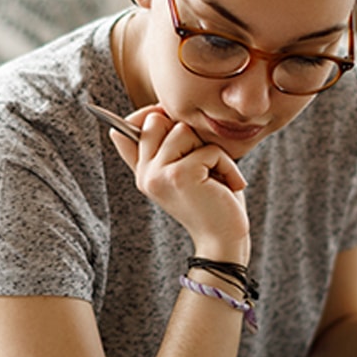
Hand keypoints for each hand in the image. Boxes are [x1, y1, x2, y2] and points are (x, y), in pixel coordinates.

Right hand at [109, 105, 249, 260]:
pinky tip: (229, 186)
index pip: (127, 127)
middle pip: (157, 120)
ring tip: (216, 176)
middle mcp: (144, 174)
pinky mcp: (178, 176)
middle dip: (188, 134)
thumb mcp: (184, 172)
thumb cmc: (212, 202)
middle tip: (203, 163)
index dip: (151, 116)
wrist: (223, 240)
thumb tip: (137, 118)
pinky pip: (208, 150)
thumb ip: (164, 149)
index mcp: (142, 172)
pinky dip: (227, 166)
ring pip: (183, 130)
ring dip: (211, 151)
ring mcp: (157, 175)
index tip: (176, 127)